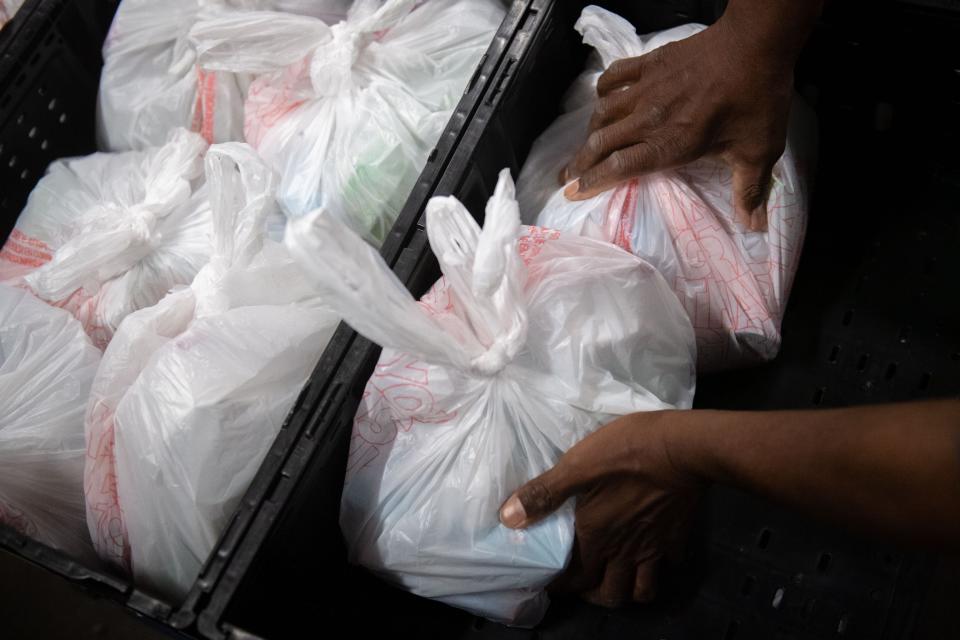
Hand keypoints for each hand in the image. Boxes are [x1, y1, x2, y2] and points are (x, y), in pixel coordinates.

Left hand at [499, 411, 701, 606]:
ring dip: (629, 591)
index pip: (576, 577)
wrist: (684, 448)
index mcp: (597, 535)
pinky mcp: (678, 536)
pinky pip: (670, 567)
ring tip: (618, 579)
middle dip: (593, 595)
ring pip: (643, 590)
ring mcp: (655, 547)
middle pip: (610, 593)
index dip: (562, 586)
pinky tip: (655, 558)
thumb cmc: (627, 452)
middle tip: (583, 585)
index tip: (552, 584)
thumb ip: (545, 493)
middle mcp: (625, 549)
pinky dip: (661, 570)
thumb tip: (508, 518)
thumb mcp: (578, 465)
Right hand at [562, 15, 796, 230]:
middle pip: (601, 143)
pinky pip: (613, 78)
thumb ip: (749, 190)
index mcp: (670, 143)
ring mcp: (646, 88)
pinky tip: (603, 100)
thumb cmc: (757, 99)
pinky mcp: (650, 64)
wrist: (756, 43)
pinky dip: (603, 91)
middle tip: (566, 177)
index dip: (592, 182)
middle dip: (580, 164)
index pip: (618, 167)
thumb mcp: (758, 151)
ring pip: (602, 113)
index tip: (572, 193)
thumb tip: (754, 227)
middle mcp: (649, 118)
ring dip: (589, 133)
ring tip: (584, 146)